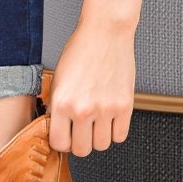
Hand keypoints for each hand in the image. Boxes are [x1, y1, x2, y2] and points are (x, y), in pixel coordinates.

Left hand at [47, 22, 135, 155]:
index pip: (60, 144)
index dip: (63, 142)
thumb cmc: (81, 50)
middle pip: (82, 149)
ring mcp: (105, 108)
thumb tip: (58, 128)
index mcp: (62, 103)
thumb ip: (57, 106)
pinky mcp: (125, 105)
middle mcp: (83, 109)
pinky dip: (115, 131)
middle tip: (82, 130)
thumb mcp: (59, 79)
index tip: (66, 137)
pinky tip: (111, 119)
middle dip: (81, 142)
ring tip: (97, 122)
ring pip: (102, 145)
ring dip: (99, 137)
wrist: (106, 32)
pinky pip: (120, 136)